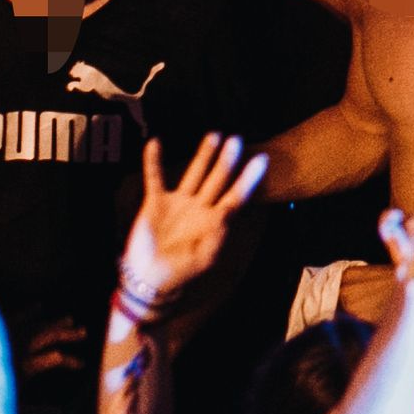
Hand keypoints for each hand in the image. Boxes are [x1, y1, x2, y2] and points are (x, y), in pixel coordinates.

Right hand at [121, 132, 264, 314]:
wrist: (151, 278)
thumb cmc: (181, 271)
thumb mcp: (204, 256)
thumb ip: (217, 233)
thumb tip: (229, 212)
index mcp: (215, 221)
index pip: (236, 195)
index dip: (249, 179)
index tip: (262, 160)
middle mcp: (200, 207)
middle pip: (217, 179)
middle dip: (227, 160)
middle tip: (237, 139)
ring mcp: (179, 203)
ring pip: (194, 173)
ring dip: (203, 155)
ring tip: (214, 135)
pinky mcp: (156, 202)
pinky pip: (155, 178)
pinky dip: (153, 162)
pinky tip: (155, 143)